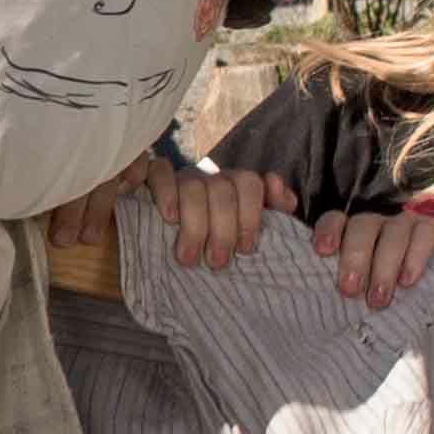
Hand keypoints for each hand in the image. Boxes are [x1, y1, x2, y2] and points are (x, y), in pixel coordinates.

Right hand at [144, 159, 277, 270]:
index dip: (250, 218)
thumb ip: (275, 209)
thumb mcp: (249, 233)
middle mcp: (210, 177)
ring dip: (194, 225)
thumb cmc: (217, 245)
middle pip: (222, 189)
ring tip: (189, 258)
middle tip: (217, 263)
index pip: (250, 184)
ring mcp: (181, 177)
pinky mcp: (153, 178)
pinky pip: (159, 171)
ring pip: (193, 187)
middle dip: (223, 230)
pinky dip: (165, 192)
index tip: (245, 250)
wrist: (169, 253)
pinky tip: (169, 218)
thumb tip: (280, 188)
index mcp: (236, 186)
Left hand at [321, 201, 433, 311]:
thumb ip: (342, 287)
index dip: (328, 231)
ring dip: (384, 266)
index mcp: (351, 233)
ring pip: (393, 233)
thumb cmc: (383, 298)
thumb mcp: (359, 292)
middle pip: (363, 226)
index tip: (323, 251)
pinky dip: (415, 257)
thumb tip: (319, 300)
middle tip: (350, 291)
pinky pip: (424, 234)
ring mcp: (406, 223)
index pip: (335, 220)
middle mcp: (377, 223)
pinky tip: (408, 280)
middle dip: (355, 258)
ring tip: (378, 299)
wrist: (432, 301)